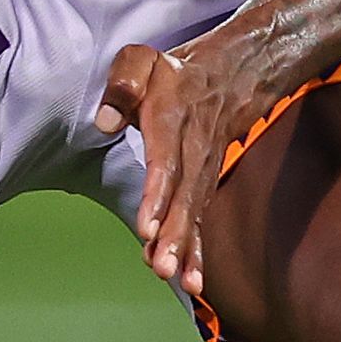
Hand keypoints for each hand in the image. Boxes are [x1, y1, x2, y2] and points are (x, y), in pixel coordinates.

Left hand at [91, 37, 258, 296]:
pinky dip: (198, 251)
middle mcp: (193, 148)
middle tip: (162, 267)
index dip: (157, 195)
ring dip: (186, 248)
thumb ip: (123, 83)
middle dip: (174, 234)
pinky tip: (192, 282)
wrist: (235, 72)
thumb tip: (105, 122)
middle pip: (185, 196)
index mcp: (173, 117)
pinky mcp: (207, 183)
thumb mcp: (142, 59)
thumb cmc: (174, 71)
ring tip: (176, 279)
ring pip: (195, 212)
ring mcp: (205, 168)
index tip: (147, 227)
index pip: (166, 161)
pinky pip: (201, 218)